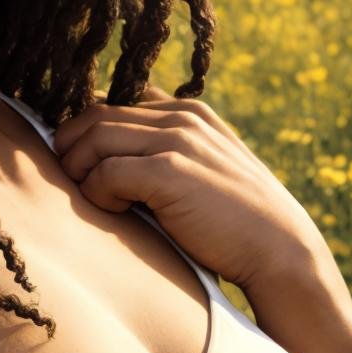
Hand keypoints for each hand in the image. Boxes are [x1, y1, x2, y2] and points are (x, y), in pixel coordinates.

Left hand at [51, 83, 329, 297]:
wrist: (280, 251)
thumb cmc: (233, 221)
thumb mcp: (204, 171)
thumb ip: (167, 153)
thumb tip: (107, 157)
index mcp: (188, 112)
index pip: (114, 100)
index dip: (86, 129)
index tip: (79, 160)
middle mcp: (181, 118)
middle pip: (95, 115)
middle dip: (71, 148)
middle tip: (72, 181)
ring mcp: (178, 141)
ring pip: (93, 138)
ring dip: (79, 170)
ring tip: (92, 198)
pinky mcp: (170, 172)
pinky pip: (106, 172)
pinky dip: (96, 193)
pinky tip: (113, 212)